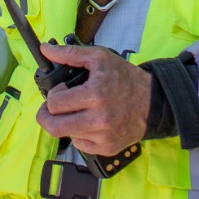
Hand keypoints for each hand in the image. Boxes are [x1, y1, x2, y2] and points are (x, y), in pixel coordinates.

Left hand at [33, 43, 150, 154]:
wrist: (152, 102)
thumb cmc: (125, 78)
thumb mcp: (99, 58)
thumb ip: (70, 54)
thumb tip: (46, 50)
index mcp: (94, 95)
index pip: (54, 103)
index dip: (53, 95)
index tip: (61, 91)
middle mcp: (98, 119)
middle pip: (54, 127)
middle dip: (46, 117)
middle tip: (52, 109)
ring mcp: (103, 137)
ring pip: (66, 135)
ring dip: (66, 123)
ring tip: (76, 112)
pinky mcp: (107, 148)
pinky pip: (81, 145)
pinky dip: (80, 134)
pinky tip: (89, 123)